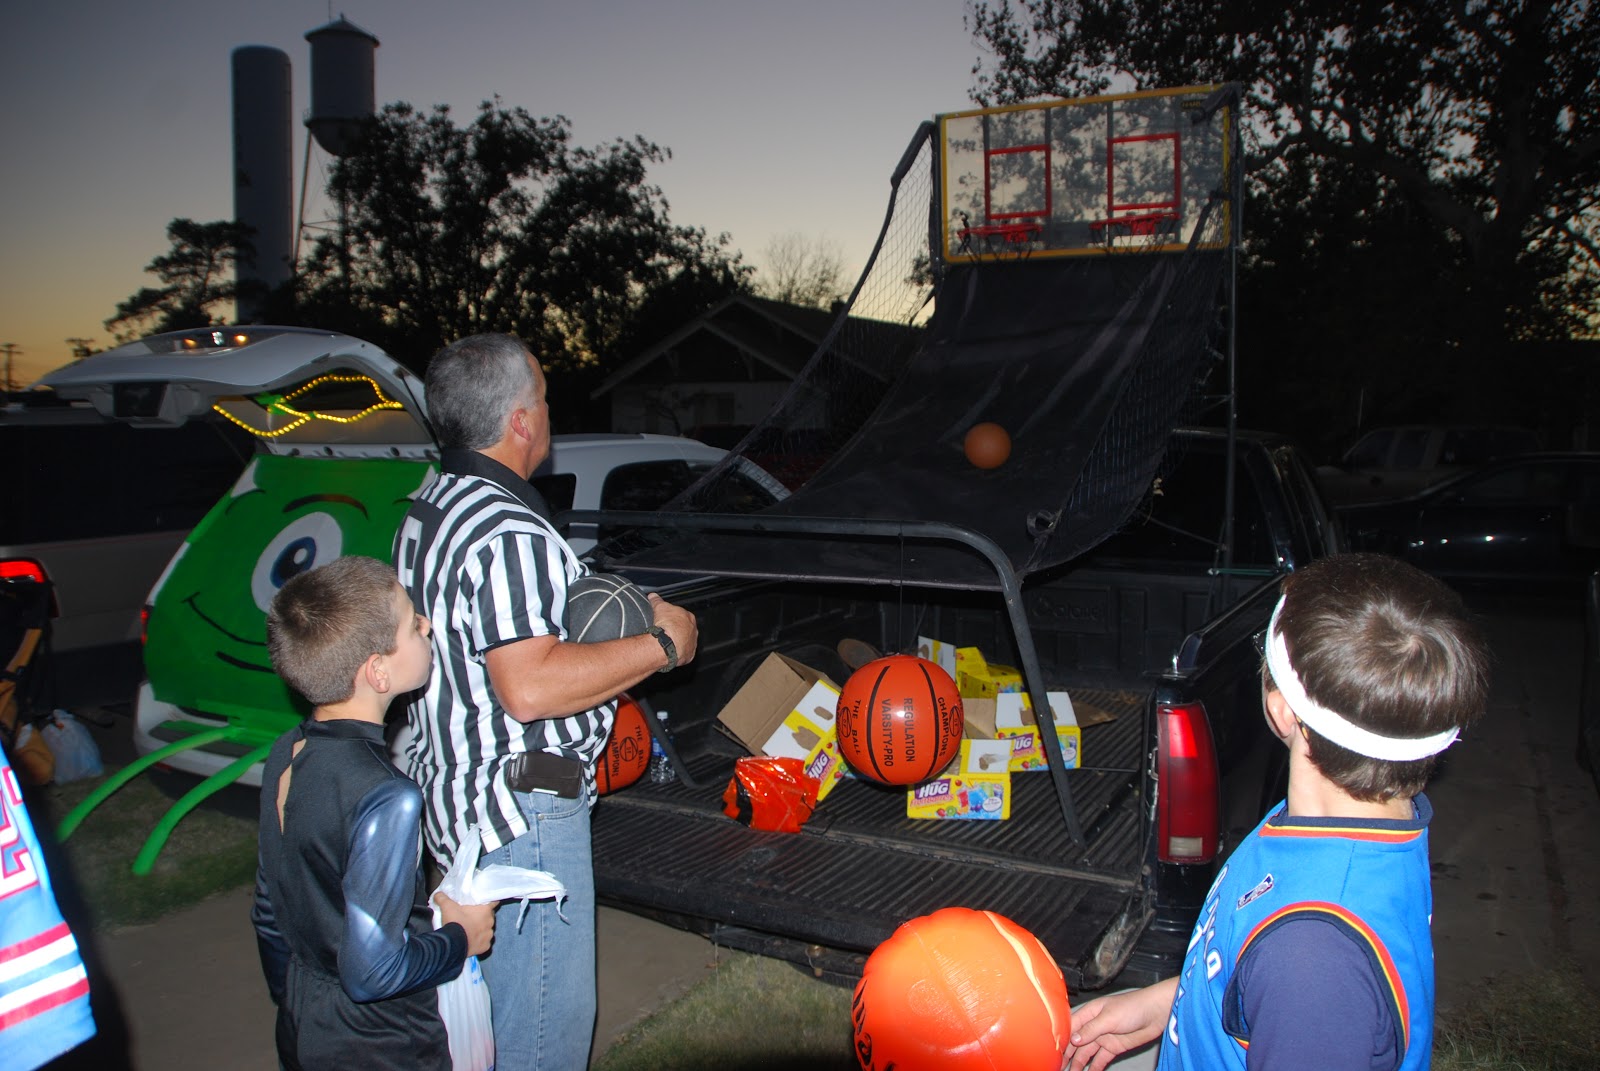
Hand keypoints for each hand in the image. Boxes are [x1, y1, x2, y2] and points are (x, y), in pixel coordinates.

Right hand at [434, 892, 497, 957]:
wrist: (453, 944)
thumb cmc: (454, 922)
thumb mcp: (447, 906)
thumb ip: (443, 898)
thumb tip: (438, 894)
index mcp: (485, 910)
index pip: (493, 902)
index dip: (488, 903)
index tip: (482, 904)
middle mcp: (490, 922)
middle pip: (489, 917)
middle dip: (482, 917)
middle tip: (471, 917)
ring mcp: (489, 935)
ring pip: (487, 930)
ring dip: (481, 930)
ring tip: (470, 930)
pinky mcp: (486, 946)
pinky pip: (484, 942)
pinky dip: (479, 941)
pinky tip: (471, 940)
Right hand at [648, 594, 698, 666]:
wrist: (666, 644)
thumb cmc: (665, 625)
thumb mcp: (659, 607)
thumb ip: (656, 600)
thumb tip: (653, 596)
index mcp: (689, 617)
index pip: (681, 616)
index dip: (672, 618)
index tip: (664, 620)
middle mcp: (693, 631)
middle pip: (684, 629)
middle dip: (676, 630)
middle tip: (664, 632)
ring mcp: (692, 644)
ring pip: (685, 642)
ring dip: (677, 643)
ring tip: (665, 643)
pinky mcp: (688, 656)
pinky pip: (683, 654)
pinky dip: (677, 654)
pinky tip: (668, 653)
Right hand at [1061, 978, 1175, 1070]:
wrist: (1155, 1013)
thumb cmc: (1132, 1007)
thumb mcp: (1108, 1017)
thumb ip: (1091, 1030)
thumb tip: (1073, 1040)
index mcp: (1089, 1013)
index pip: (1070, 1027)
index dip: (1062, 1039)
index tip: (1053, 1052)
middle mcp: (1093, 1026)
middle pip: (1076, 1043)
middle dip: (1068, 1054)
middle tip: (1059, 1066)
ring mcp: (1103, 1037)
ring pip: (1087, 1053)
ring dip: (1079, 1063)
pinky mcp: (1114, 1047)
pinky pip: (1101, 1059)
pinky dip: (1095, 1067)